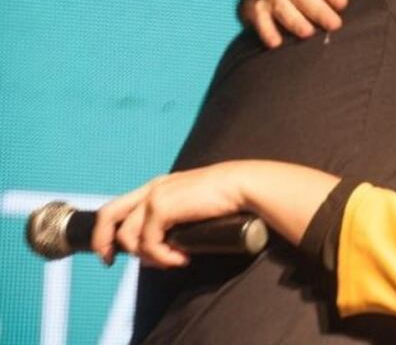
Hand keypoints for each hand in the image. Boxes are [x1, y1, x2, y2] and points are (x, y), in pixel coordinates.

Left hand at [91, 162, 248, 268]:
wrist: (241, 185)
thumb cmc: (226, 196)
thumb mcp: (194, 207)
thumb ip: (177, 220)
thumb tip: (168, 247)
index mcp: (158, 186)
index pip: (121, 206)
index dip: (109, 231)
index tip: (113, 252)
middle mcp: (152, 189)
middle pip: (108, 214)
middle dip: (102, 241)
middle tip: (109, 261)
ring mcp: (155, 196)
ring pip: (127, 236)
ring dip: (147, 256)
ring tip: (172, 260)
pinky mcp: (162, 207)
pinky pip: (148, 243)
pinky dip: (162, 257)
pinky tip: (181, 258)